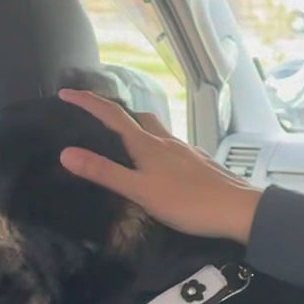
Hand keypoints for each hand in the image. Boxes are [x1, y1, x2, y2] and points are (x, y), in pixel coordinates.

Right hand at [56, 89, 262, 243]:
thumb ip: (104, 172)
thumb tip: (66, 152)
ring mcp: (186, 151)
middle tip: (96, 118)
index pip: (112, 115)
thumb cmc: (188, 202)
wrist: (238, 210)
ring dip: (138, 130)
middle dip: (115, 113)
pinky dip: (157, 147)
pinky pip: (171, 147)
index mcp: (148, 145)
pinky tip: (158, 164)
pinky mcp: (199, 163)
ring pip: (157, 131)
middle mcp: (167, 141)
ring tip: (124, 143)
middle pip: (138, 117)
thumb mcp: (140, 191)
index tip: (65, 93)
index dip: (88, 102)